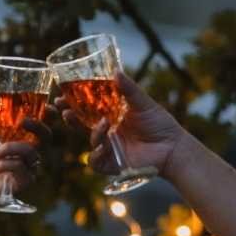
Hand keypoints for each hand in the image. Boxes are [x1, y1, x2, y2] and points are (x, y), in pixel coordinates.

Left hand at [0, 94, 50, 212]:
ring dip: (12, 148)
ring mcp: (26, 168)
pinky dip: (8, 164)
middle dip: (38, 127)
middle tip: (24, 121)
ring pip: (32, 152)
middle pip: (46, 137)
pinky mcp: (22, 183)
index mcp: (18, 139)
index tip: (47, 105)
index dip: (47, 115)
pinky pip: (23, 169)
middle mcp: (26, 152)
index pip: (39, 125)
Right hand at [64, 72, 183, 178]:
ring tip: (103, 124)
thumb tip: (115, 71)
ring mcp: (109, 148)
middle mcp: (107, 132)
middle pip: (81, 125)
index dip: (73, 103)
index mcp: (110, 116)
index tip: (62, 94)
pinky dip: (96, 154)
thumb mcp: (143, 103)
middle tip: (63, 108)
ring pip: (89, 142)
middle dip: (69, 117)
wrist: (173, 147)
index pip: (86, 109)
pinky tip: (103, 147)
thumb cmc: (160, 124)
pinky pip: (95, 162)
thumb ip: (128, 89)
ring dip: (91, 133)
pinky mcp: (113, 164)